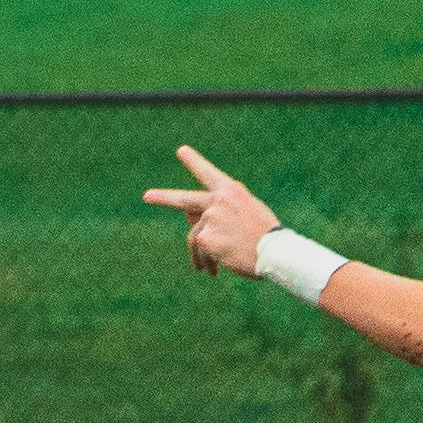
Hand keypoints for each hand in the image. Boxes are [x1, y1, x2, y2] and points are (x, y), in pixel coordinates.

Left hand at [141, 144, 280, 278]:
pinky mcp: (205, 238)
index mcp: (231, 191)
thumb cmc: (264, 235)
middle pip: (184, 200)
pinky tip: (213, 271)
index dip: (194, 162)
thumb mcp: (246, 213)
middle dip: (163, 197)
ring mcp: (210, 218)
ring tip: (205, 269)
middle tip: (147, 196)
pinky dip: (205, 263)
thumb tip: (187, 215)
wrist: (275, 252)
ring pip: (194, 237)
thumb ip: (219, 210)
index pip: (208, 174)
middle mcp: (218, 201)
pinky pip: (200, 252)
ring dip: (198, 255)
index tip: (181, 151)